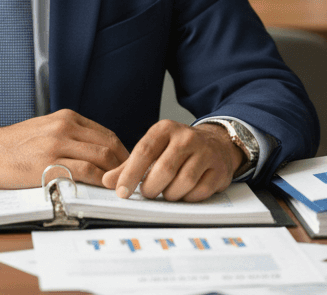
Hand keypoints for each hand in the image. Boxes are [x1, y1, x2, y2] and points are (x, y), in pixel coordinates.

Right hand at [0, 109, 129, 188]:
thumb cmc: (16, 145)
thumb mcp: (47, 129)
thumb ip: (72, 136)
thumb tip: (100, 153)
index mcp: (67, 118)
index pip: (107, 135)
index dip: (123, 153)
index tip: (128, 168)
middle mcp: (64, 127)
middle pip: (109, 145)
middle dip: (124, 165)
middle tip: (130, 181)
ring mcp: (56, 145)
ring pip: (101, 157)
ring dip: (115, 174)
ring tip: (121, 187)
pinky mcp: (48, 164)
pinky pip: (84, 171)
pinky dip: (99, 181)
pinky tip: (103, 189)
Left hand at [101, 120, 243, 202]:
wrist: (217, 144)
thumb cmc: (178, 149)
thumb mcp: (153, 149)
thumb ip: (129, 165)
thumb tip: (107, 181)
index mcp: (166, 129)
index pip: (144, 151)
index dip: (130, 174)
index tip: (121, 192)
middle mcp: (187, 137)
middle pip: (164, 169)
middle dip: (151, 187)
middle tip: (148, 192)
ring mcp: (206, 153)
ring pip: (183, 183)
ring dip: (170, 194)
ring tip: (167, 191)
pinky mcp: (219, 169)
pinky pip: (199, 192)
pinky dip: (188, 197)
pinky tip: (185, 192)